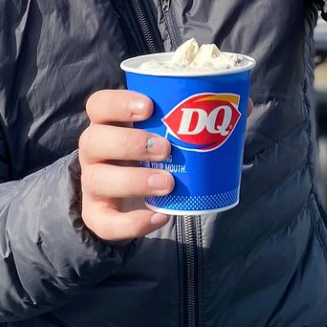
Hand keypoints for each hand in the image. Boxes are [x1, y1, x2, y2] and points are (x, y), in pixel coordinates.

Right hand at [78, 89, 174, 241]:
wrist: (132, 198)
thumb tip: (235, 111)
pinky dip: (133, 223)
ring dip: (133, 180)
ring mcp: (92, 183)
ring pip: (96, 179)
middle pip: (93, 140)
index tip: (149, 106)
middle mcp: (93, 151)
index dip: (119, 103)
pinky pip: (105, 223)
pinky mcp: (97, 215)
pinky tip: (161, 217)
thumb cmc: (151, 155)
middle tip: (166, 148)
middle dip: (130, 142)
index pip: (98, 104)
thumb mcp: (160, 134)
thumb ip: (186, 122)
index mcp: (106, 124)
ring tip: (168, 183)